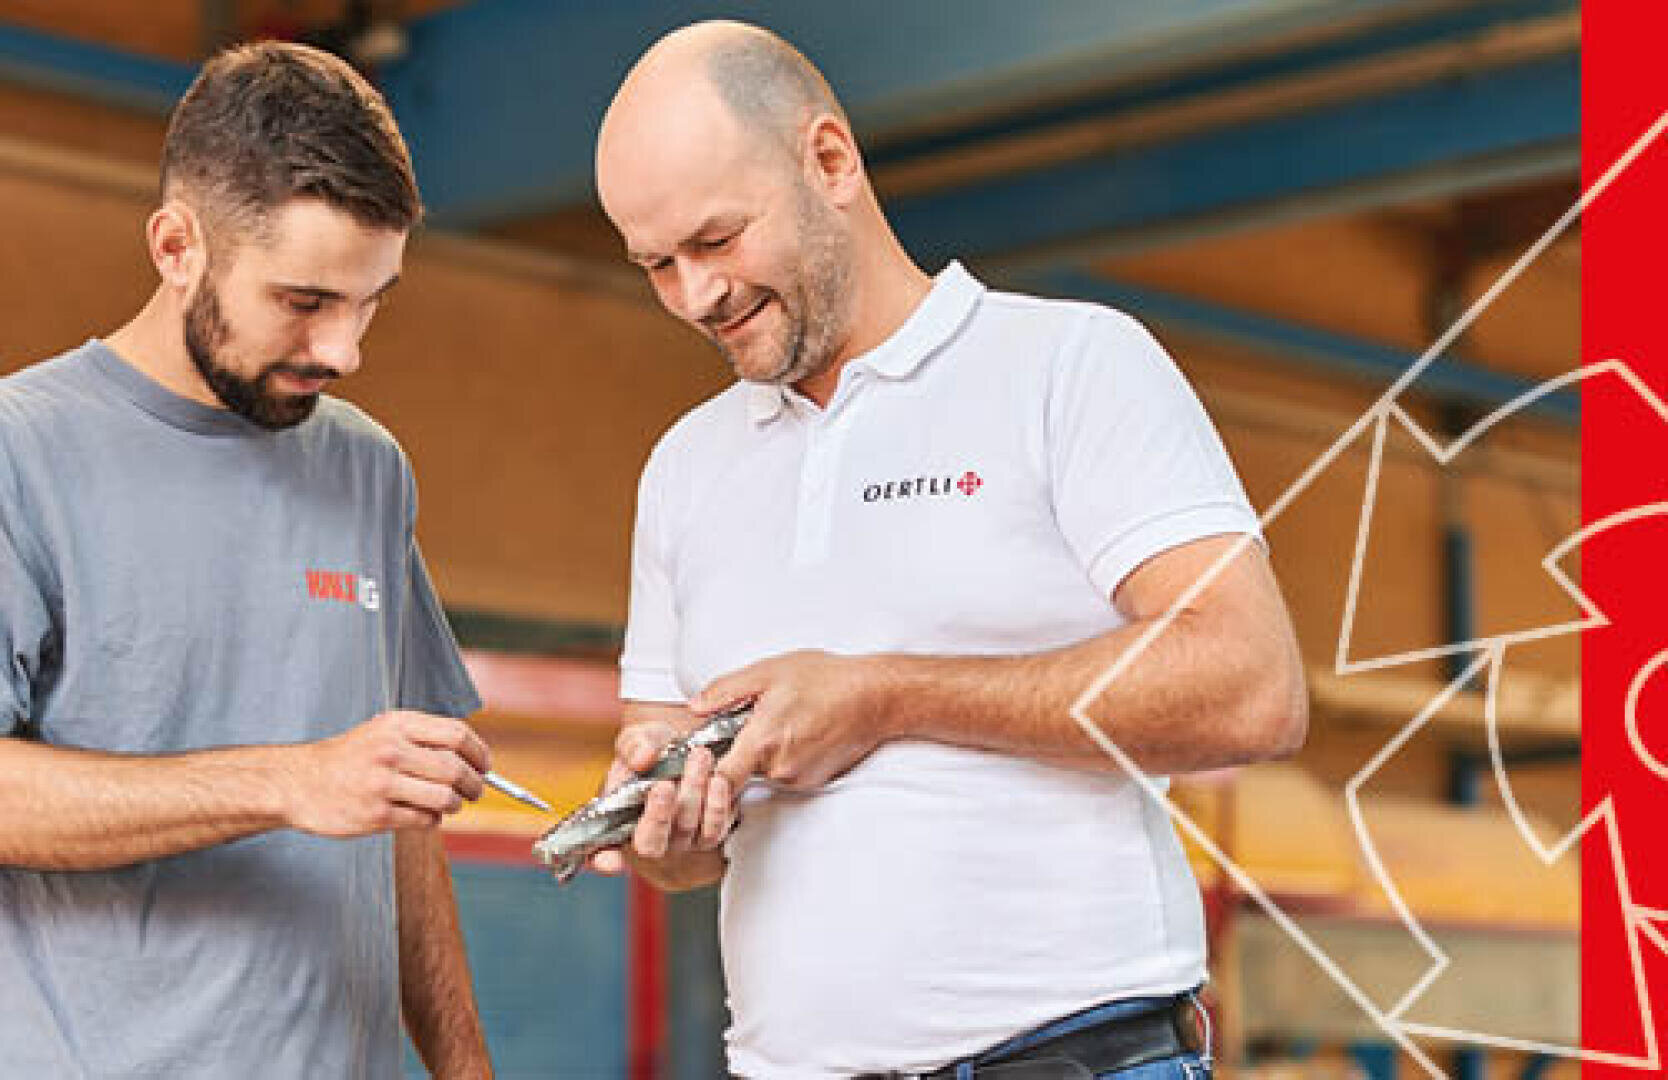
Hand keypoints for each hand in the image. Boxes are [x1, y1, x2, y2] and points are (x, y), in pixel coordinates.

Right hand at [285, 711, 488, 836]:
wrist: (299, 782)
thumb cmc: (350, 758)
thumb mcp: (383, 731)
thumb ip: (424, 738)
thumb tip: (475, 759)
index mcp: (398, 725)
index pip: (457, 734)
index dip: (479, 753)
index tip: (485, 766)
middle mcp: (391, 750)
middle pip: (455, 769)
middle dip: (475, 785)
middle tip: (475, 792)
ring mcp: (382, 783)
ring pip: (445, 798)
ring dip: (454, 805)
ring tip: (448, 805)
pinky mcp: (376, 814)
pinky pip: (424, 820)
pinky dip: (432, 820)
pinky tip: (423, 815)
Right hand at [588, 719, 733, 876]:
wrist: (688, 749)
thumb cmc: (654, 750)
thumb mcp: (637, 740)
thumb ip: (633, 747)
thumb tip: (643, 758)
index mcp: (618, 819)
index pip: (603, 853)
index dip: (605, 859)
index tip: (613, 859)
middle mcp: (648, 838)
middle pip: (651, 843)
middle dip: (658, 815)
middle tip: (665, 784)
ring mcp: (679, 841)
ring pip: (686, 830)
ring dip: (693, 793)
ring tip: (699, 757)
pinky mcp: (708, 834)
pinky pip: (714, 829)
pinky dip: (717, 804)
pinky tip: (717, 779)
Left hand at [692, 650, 892, 792]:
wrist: (874, 697)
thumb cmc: (826, 680)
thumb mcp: (768, 672)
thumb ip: (726, 691)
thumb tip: (696, 706)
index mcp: (762, 742)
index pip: (719, 779)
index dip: (703, 775)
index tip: (698, 762)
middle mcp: (779, 768)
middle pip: (739, 771)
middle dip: (738, 748)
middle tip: (749, 720)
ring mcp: (798, 778)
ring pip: (763, 771)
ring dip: (762, 751)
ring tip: (783, 720)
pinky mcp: (813, 781)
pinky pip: (784, 772)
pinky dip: (783, 755)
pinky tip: (799, 730)